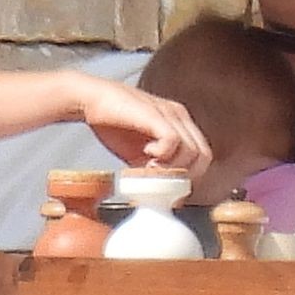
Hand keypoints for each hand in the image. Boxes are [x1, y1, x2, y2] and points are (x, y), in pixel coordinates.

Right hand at [62, 74, 211, 174]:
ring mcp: (170, 113)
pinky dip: (162, 155)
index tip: (170, 189)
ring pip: (192, 151)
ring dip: (171, 168)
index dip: (189, 177)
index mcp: (180, 124)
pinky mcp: (156, 114)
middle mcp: (180, 116)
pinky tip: (145, 155)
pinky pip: (173, 141)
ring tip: (149, 168)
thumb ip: (155, 168)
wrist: (91, 100)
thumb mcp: (140, 153)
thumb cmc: (113, 124)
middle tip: (160, 182)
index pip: (202, 156)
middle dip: (183, 176)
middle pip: (203, 156)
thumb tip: (164, 194)